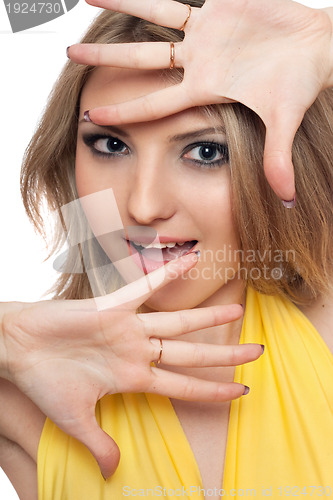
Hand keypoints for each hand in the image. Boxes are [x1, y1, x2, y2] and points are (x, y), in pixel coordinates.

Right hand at [1, 253, 261, 478]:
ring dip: (207, 316)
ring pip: (176, 322)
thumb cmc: (44, 382)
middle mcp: (137, 351)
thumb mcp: (75, 420)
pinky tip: (190, 260)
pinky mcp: (112, 308)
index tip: (242, 391)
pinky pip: (145, 287)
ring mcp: (128, 328)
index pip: (183, 386)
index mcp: (132, 378)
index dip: (213, 390)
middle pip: (190, 353)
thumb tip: (112, 473)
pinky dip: (167, 274)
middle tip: (258, 352)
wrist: (18, 349)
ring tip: (238, 307)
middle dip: (225, 354)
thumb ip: (99, 443)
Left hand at [68, 0, 332, 201]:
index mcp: (204, 89)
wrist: (316, 49)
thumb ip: (277, 158)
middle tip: (70, 55)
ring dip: (122, 6)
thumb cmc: (299, 84)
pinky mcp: (217, 5)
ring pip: (153, 15)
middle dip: (106, 58)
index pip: (154, 103)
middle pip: (140, 60)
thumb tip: (287, 199)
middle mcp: (197, 61)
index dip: (124, 110)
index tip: (91, 114)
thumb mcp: (283, 122)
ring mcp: (204, 31)